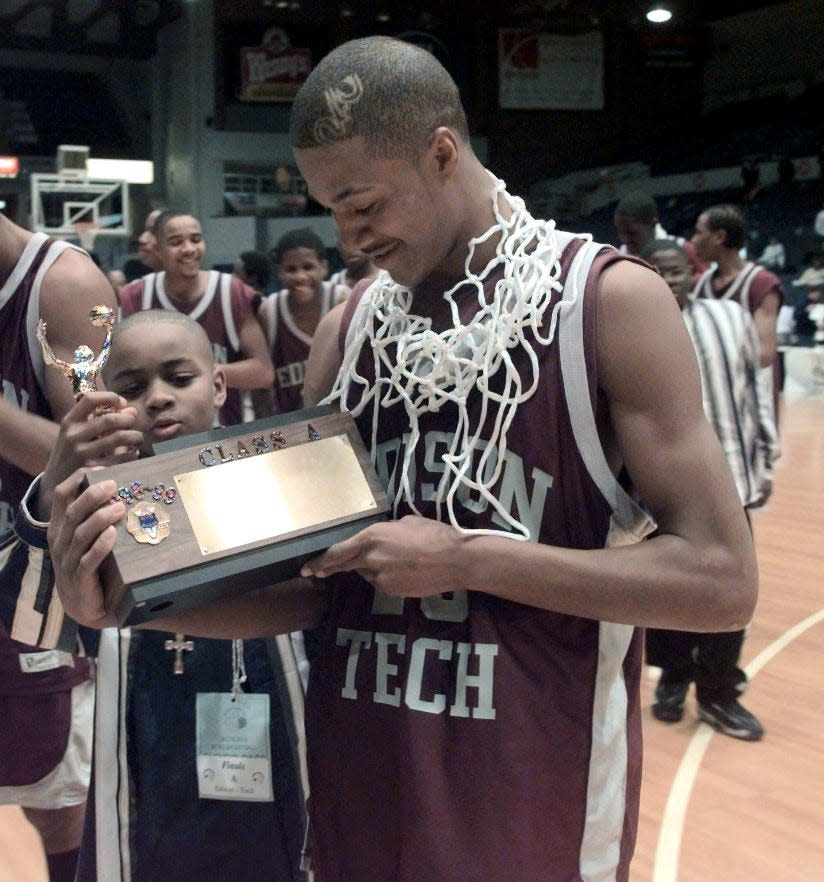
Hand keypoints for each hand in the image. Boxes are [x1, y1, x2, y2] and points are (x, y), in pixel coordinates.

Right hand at [37, 391, 142, 519]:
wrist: (57, 479)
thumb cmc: (74, 450)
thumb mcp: (79, 431)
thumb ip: (103, 419)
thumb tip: (131, 410)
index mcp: (69, 422)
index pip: (90, 399)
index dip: (110, 397)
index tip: (122, 403)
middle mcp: (73, 436)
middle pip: (110, 420)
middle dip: (128, 419)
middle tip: (133, 423)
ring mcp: (82, 454)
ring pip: (119, 438)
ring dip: (135, 436)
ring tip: (137, 438)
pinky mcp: (93, 470)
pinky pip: (121, 458)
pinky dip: (132, 454)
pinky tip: (132, 453)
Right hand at [48, 470, 121, 628]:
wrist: (88, 606)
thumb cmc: (93, 565)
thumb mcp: (88, 539)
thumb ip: (96, 516)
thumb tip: (120, 487)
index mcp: (60, 528)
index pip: (61, 497)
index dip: (77, 480)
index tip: (98, 469)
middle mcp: (60, 543)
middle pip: (72, 513)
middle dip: (92, 496)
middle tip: (113, 484)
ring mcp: (68, 562)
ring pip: (80, 535)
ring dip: (100, 518)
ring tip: (119, 507)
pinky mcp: (80, 579)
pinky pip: (88, 560)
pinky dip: (100, 546)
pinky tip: (113, 535)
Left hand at [300, 514, 470, 597]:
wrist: (456, 560)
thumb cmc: (434, 534)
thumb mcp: (405, 523)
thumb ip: (386, 532)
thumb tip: (382, 538)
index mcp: (372, 537)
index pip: (338, 552)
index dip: (319, 561)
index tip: (306, 569)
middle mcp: (371, 559)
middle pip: (345, 565)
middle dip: (329, 569)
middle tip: (316, 573)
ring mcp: (381, 579)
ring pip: (368, 574)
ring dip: (372, 568)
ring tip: (398, 560)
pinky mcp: (392, 592)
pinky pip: (382, 582)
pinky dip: (387, 577)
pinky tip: (406, 570)